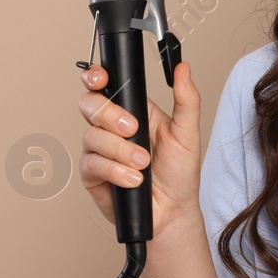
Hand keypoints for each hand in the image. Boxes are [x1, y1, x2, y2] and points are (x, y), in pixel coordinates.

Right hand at [77, 61, 202, 234]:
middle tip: (132, 129)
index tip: (101, 78)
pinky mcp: (92, 173)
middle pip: (89, 105)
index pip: (106, 86)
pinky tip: (133, 178)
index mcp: (133, 111)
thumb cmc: (179, 172)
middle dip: (109, 115)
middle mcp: (111, 128)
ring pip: (92, 136)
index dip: (95, 77)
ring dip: (120, 150)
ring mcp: (99, 150)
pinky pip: (93, 163)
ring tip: (143, 163)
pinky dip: (116, 170)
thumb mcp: (188, 132)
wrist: (173, 210)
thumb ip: (186, 99)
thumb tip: (184, 68)